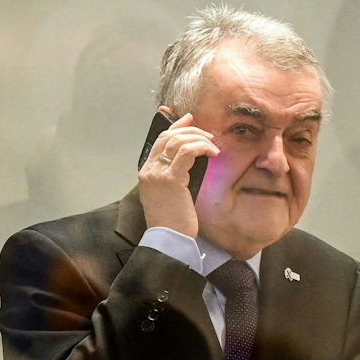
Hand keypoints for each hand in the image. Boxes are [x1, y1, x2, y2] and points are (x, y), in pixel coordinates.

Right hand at [138, 109, 215, 238]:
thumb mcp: (173, 193)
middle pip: (169, 136)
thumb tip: (193, 156)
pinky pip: (187, 152)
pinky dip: (202, 147)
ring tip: (212, 146)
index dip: (175, 126)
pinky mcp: (171, 179)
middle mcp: (149, 170)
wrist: (169, 239)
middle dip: (190, 130)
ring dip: (199, 138)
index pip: (160, 140)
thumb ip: (177, 174)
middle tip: (208, 134)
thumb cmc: (174, 221)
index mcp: (146, 172)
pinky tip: (212, 153)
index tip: (189, 119)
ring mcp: (158, 173)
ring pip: (178, 141)